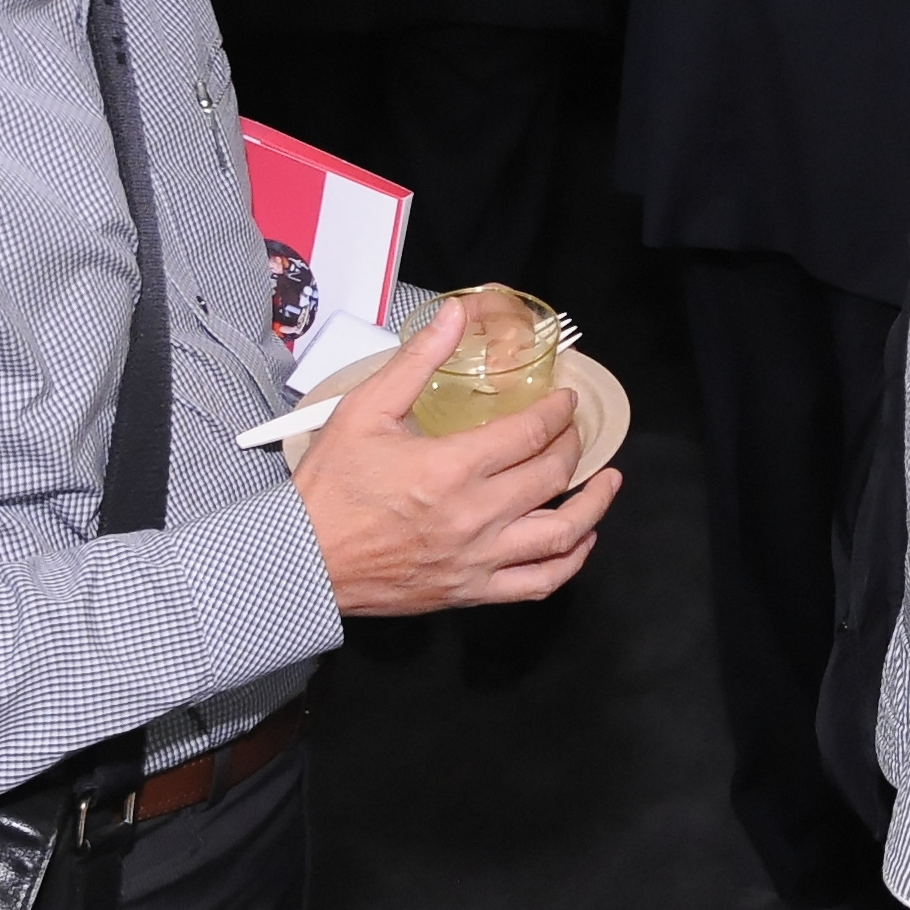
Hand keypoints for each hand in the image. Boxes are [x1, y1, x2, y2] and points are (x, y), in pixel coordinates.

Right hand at [293, 295, 620, 617]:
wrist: (302, 561)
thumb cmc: (330, 490)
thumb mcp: (365, 411)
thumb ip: (417, 362)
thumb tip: (455, 318)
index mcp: (451, 469)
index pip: (530, 434)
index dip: (557, 413)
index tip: (565, 402)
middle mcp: (474, 516)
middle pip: (551, 475)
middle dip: (572, 445)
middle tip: (574, 431)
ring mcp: (477, 559)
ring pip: (561, 535)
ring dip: (593, 506)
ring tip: (607, 483)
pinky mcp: (471, 591)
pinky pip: (538, 583)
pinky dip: (569, 562)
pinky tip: (580, 542)